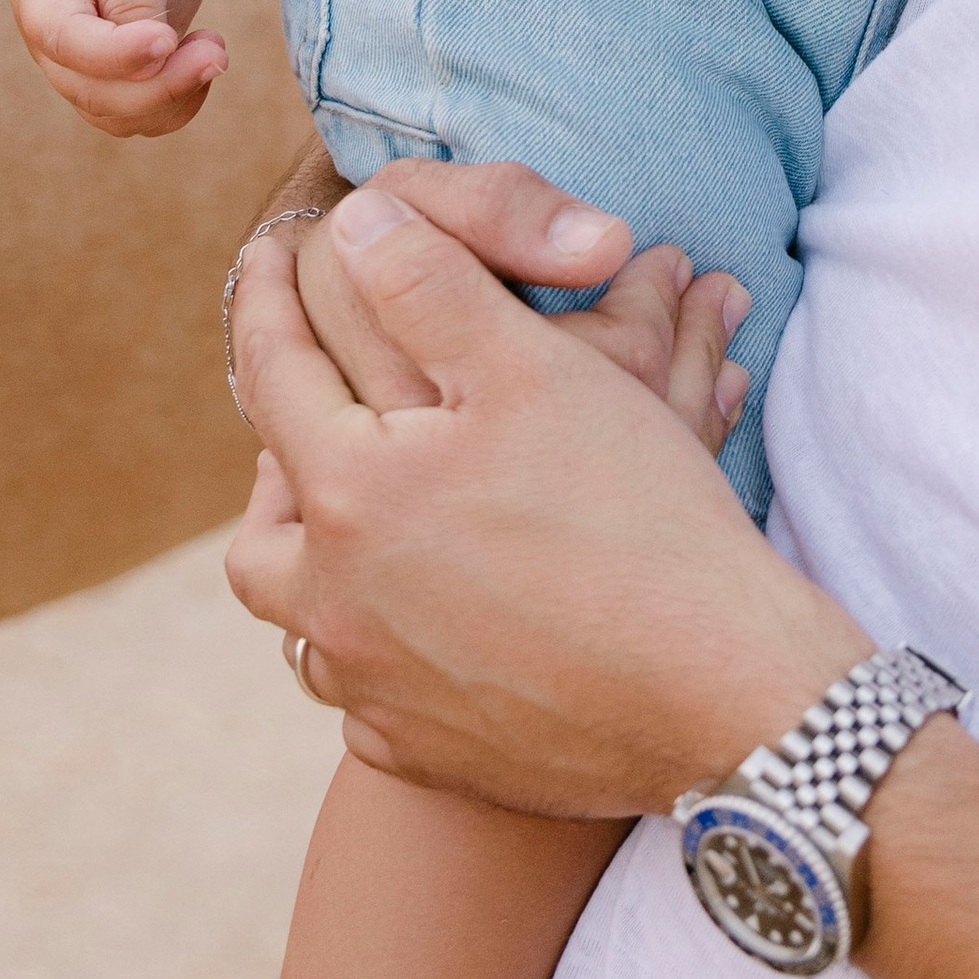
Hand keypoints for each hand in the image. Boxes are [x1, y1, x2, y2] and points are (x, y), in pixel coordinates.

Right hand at [10, 0, 228, 133]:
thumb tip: (148, 64)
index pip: (64, 40)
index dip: (115, 54)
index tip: (167, 39)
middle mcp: (53, 31)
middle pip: (90, 90)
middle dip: (157, 85)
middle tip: (217, 51)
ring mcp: (85, 55)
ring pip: (117, 113)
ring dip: (173, 98)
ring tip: (214, 48)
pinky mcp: (123, 66)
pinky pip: (143, 110)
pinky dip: (181, 98)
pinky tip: (205, 56)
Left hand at [227, 194, 861, 812]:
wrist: (718, 692)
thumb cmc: (631, 515)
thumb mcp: (534, 369)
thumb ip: (428, 285)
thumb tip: (353, 225)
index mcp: (347, 495)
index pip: (272, 375)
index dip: (268, 305)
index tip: (272, 257)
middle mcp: (336, 605)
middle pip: (260, 528)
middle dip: (278, 464)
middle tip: (319, 420)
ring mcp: (376, 692)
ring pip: (303, 625)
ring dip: (320, 568)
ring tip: (365, 524)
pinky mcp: (426, 752)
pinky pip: (366, 700)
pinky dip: (380, 652)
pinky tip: (427, 626)